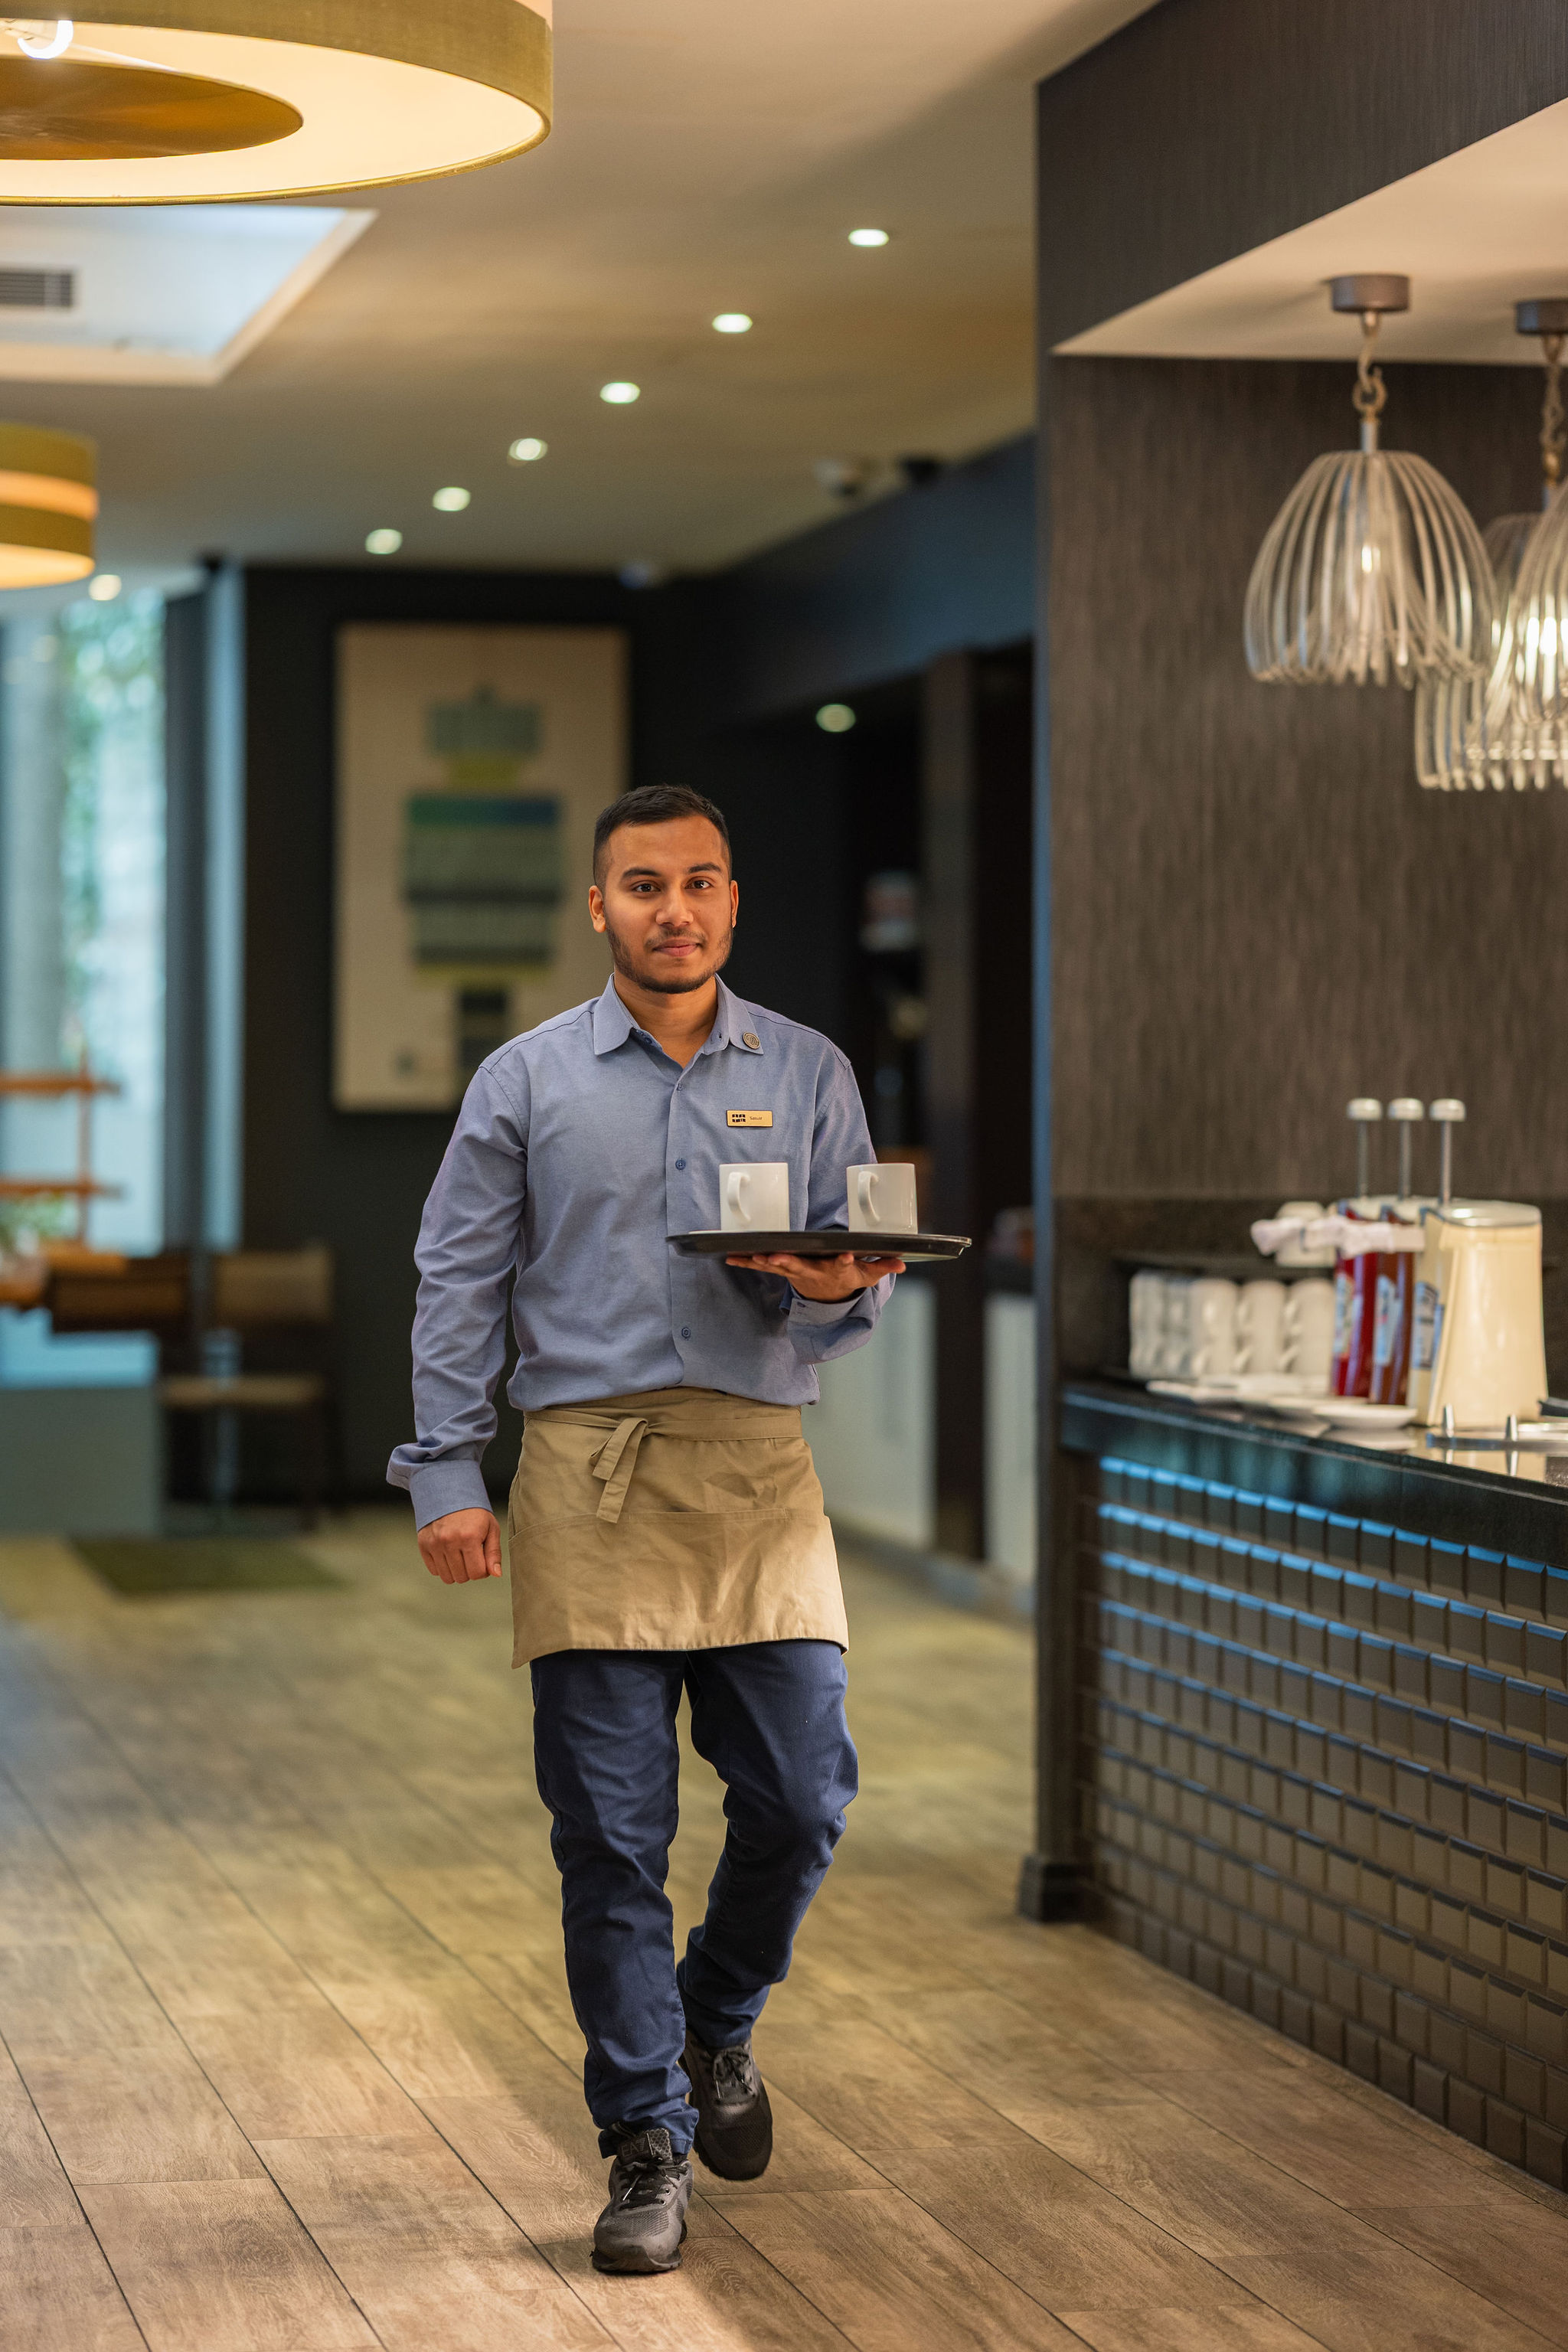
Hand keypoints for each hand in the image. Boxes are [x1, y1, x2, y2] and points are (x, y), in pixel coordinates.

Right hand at [419, 1507, 501, 1583]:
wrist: (448, 1493)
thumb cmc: (474, 1512)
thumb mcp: (491, 1527)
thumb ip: (494, 1552)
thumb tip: (496, 1574)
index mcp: (469, 1537)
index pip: (477, 1573)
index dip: (483, 1570)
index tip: (482, 1558)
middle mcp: (450, 1541)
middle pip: (462, 1577)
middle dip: (470, 1570)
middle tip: (471, 1554)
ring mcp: (434, 1544)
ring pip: (447, 1578)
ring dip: (456, 1571)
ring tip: (460, 1554)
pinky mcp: (423, 1545)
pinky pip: (434, 1571)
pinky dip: (443, 1567)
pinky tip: (448, 1553)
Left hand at [724, 1249, 904, 1299]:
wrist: (827, 1298)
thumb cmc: (846, 1280)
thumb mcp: (867, 1276)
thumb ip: (882, 1266)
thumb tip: (903, 1264)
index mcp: (835, 1270)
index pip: (842, 1264)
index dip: (844, 1260)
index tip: (846, 1255)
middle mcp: (813, 1271)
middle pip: (801, 1266)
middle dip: (788, 1261)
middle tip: (776, 1257)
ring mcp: (796, 1272)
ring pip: (778, 1265)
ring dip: (764, 1261)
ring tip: (751, 1256)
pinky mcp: (783, 1269)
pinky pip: (762, 1265)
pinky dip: (746, 1261)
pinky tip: (730, 1256)